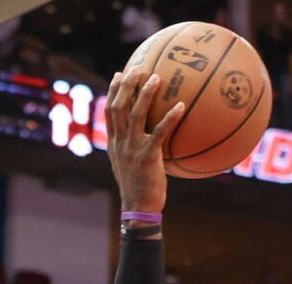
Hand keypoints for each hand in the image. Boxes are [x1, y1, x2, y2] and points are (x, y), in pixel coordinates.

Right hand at [105, 68, 185, 213]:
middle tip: (137, 68)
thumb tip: (150, 138)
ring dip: (145, 94)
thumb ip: (135, 149)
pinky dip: (170, 118)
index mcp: (114, 143)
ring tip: (156, 78)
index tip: (119, 74)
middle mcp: (120, 142)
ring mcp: (132, 149)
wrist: (139, 208)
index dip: (113, 91)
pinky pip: (160, 133)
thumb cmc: (140, 189)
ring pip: (136, 114)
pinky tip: (181, 107)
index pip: (110, 110)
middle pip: (119, 106)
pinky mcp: (147, 157)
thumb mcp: (131, 166)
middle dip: (126, 85)